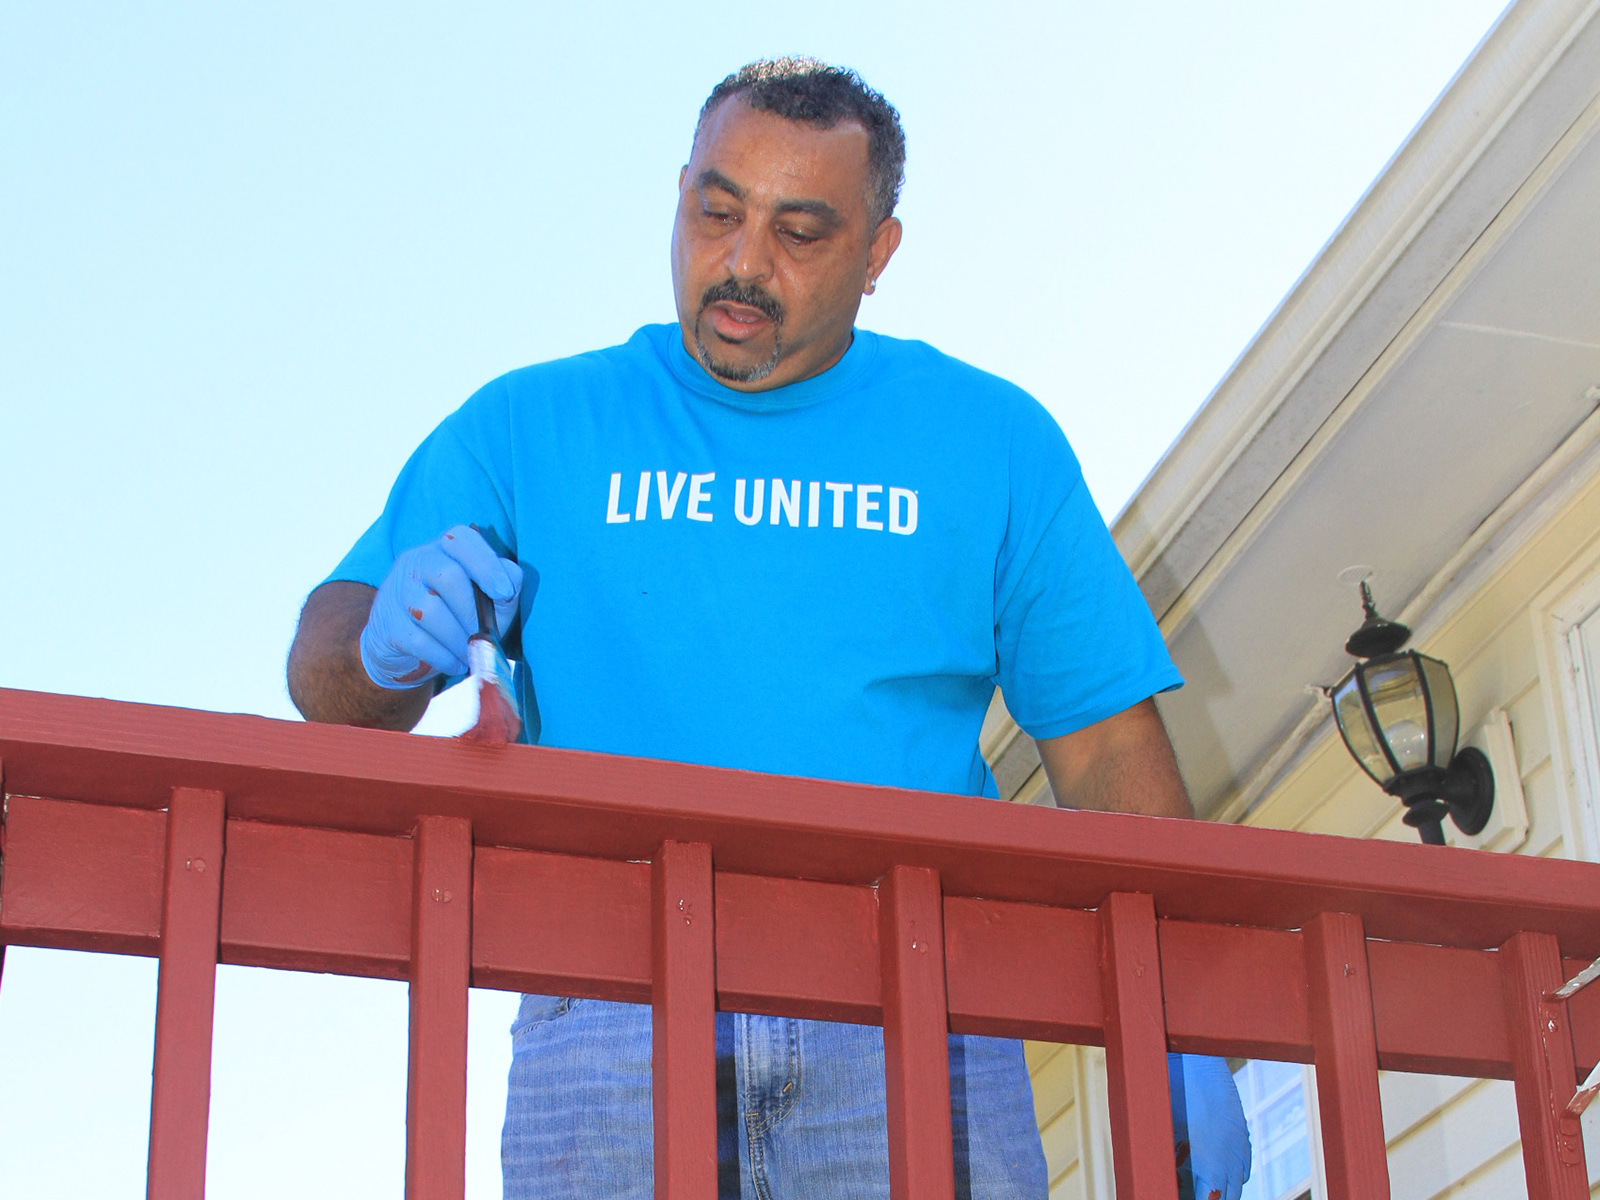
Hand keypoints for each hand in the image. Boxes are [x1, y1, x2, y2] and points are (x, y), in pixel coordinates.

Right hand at [359, 525, 522, 688]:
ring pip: (430, 610)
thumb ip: (505, 587)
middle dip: (472, 612)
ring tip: (470, 653)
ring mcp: (397, 590)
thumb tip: (508, 587)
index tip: (504, 593)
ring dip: (458, 639)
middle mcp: (418, 561)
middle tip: (483, 637)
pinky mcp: (387, 623)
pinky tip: (454, 663)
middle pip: (447, 575)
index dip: (486, 564)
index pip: (461, 539)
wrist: (405, 646)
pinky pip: (417, 639)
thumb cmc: (458, 616)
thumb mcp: (486, 598)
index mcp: (445, 548)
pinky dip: (442, 656)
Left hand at [1169, 1053, 1250, 1199]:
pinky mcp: (1243, 1135)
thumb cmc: (1172, 1095)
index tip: (1182, 1194)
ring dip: (1223, 1190)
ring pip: (1238, 1185)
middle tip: (1192, 1191)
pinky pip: (1244, 1167)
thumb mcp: (1166, 1136)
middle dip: (1209, 1198)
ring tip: (1202, 1185)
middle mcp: (1230, 1161)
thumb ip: (1172, 1166)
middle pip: (1226, 1198)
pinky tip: (1216, 1169)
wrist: (1193, 1062)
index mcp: (1210, 1167)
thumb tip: (1169, 1178)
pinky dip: (1233, 1174)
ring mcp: (1239, 1147)